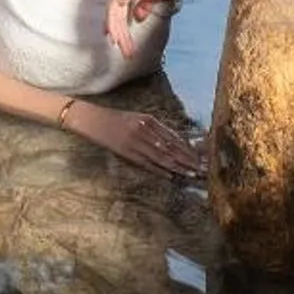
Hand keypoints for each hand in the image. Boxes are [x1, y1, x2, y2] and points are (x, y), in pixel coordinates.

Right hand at [76, 104, 204, 178]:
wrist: (92, 119)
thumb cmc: (115, 119)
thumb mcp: (137, 118)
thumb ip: (155, 128)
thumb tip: (174, 140)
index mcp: (149, 120)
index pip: (174, 137)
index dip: (188, 149)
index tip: (201, 158)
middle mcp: (145, 129)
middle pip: (171, 148)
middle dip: (188, 159)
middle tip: (202, 169)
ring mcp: (136, 141)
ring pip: (161, 156)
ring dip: (177, 166)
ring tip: (191, 174)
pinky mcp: (126, 151)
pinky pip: (146, 163)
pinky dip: (159, 170)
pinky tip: (170, 175)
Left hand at [104, 0, 179, 57]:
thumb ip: (144, 6)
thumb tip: (137, 18)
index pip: (118, 10)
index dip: (117, 25)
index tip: (116, 38)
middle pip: (115, 16)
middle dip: (120, 34)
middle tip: (125, 51)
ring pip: (113, 17)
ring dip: (119, 35)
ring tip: (125, 50)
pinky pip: (113, 13)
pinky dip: (114, 26)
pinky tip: (116, 38)